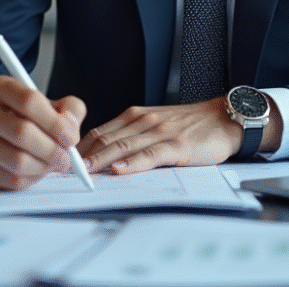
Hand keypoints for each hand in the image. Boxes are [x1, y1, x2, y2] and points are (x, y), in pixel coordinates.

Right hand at [0, 74, 86, 189]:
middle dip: (52, 149)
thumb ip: (70, 110)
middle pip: (22, 132)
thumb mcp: (52, 105)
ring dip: (43, 167)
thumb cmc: (28, 118)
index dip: (55, 123)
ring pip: (17, 161)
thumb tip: (70, 130)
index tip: (70, 137)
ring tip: (52, 164)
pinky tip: (36, 171)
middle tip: (66, 157)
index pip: (29, 101)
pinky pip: (10, 180)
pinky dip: (31, 179)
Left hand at [78, 99, 244, 175]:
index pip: (100, 131)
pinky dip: (133, 163)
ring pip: (123, 146)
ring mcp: (160, 132)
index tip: (64, 161)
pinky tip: (120, 170)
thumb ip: (133, 136)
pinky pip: (150, 155)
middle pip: (106, 139)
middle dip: (84, 156)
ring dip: (101, 160)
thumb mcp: (156, 125)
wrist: (224, 118)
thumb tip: (104, 156)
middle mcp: (144, 121)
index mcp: (136, 116)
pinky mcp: (177, 145)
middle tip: (64, 170)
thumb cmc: (191, 125)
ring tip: (84, 172)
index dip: (80, 147)